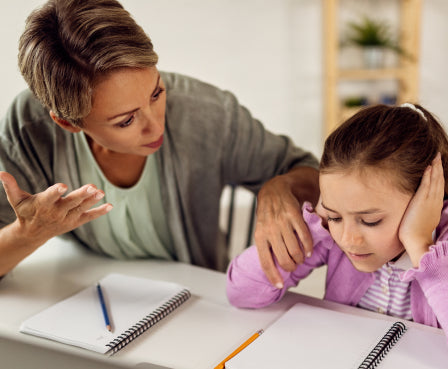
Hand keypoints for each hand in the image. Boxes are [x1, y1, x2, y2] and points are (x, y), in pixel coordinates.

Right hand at [0, 171, 112, 244]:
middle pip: (70, 203)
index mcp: (42, 205)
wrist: (33, 233)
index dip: (55, 192)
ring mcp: (68, 218)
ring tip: (101, 192)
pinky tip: (110, 206)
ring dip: (92, 201)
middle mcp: (56, 212)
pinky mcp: (75, 221)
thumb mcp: (16, 200)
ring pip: (81, 209)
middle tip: (92, 187)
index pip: (50, 197)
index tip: (63, 186)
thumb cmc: (25, 212)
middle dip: (81, 195)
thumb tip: (1, 173)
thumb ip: (11, 186)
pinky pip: (89, 217)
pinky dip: (99, 212)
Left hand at [254, 167, 318, 287]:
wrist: (274, 190)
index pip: (265, 261)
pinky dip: (308, 247)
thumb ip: (267, 245)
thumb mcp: (261, 229)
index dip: (272, 276)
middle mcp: (270, 230)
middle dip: (291, 267)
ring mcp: (282, 222)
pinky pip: (304, 237)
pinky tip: (308, 250)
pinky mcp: (294, 215)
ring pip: (295, 250)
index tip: (279, 285)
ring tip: (301, 258)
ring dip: (300, 258)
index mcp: (259, 236)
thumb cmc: (268, 214)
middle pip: (283, 259)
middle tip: (294, 266)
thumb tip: (274, 268)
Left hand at [399, 153, 444, 266]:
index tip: (437, 166)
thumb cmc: (414, 234)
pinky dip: (428, 176)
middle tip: (438, 156)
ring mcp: (429, 202)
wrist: (416, 241)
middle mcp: (434, 202)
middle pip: (438, 182)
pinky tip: (428, 168)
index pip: (437, 187)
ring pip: (434, 182)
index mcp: (434, 206)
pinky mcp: (421, 202)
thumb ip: (421, 212)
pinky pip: (426, 186)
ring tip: (435, 158)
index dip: (438, 176)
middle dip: (438, 168)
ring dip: (435, 169)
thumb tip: (417, 209)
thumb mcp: (421, 220)